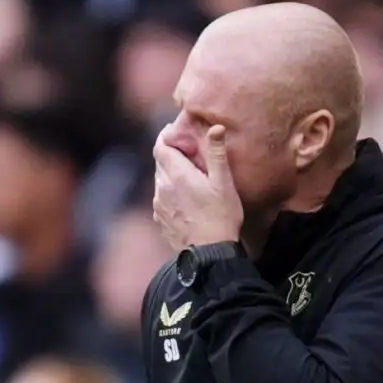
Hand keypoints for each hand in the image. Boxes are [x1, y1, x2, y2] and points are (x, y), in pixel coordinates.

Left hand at [153, 125, 242, 247]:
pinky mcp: (160, 220)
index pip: (160, 146)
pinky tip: (185, 200)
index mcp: (177, 175)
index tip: (178, 134)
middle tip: (188, 154)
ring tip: (189, 178)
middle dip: (171, 155)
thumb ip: (217, 154)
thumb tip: (215, 128)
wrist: (210, 254)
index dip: (167, 137)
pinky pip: (161, 199)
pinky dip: (170, 193)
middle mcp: (162, 188)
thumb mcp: (224, 184)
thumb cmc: (221, 217)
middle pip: (160, 163)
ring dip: (171, 175)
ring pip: (160, 181)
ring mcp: (158, 206)